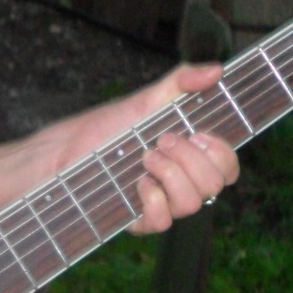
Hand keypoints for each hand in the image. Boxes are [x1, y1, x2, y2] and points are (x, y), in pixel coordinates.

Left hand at [46, 64, 239, 234]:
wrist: (65, 152)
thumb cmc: (106, 128)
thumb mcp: (145, 100)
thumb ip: (181, 83)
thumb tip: (217, 71)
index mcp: (190, 158)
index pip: (227, 168)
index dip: (221, 154)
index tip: (196, 134)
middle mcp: (180, 183)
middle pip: (214, 185)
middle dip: (190, 159)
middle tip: (161, 140)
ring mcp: (162, 204)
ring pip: (192, 204)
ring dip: (171, 175)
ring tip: (144, 156)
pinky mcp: (140, 221)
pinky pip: (163, 221)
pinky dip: (152, 198)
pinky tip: (135, 182)